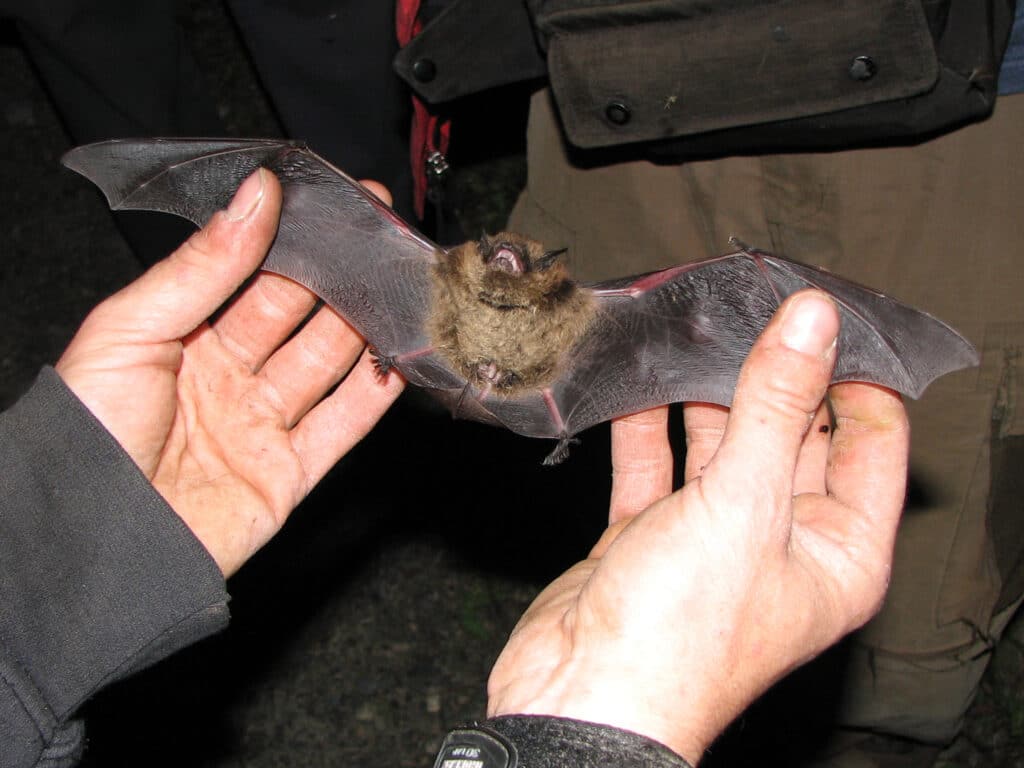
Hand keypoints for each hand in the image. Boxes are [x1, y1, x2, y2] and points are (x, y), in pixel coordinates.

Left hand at [55, 170, 403, 575]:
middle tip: (379, 242)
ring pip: (327, 366)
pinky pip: (340, 426)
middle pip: (298, 318)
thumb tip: (256, 195)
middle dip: (339, 277)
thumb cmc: (90, 433)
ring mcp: (260, 426)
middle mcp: (227, 378)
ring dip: (362, 329)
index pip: (253, 276)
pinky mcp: (287, 474)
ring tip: (398, 290)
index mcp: (184, 337)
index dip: (295, 239)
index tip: (338, 205)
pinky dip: (373, 395)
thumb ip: (201, 267)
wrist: (91, 541)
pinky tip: (398, 360)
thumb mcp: (131, 330)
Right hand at [487, 291, 907, 763]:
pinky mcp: (650, 535)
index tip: (823, 318)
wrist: (581, 694)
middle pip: (789, 436)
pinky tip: (635, 382)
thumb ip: (775, 405)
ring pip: (718, 445)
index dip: (855, 378)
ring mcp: (712, 537)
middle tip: (750, 309)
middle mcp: (780, 541)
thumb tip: (813, 321)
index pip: (870, 443)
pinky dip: (646, 426)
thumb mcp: (744, 504)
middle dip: (771, 375)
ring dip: (703, 395)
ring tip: (691, 330)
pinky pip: (655, 466)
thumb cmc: (681, 631)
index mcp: (839, 551)